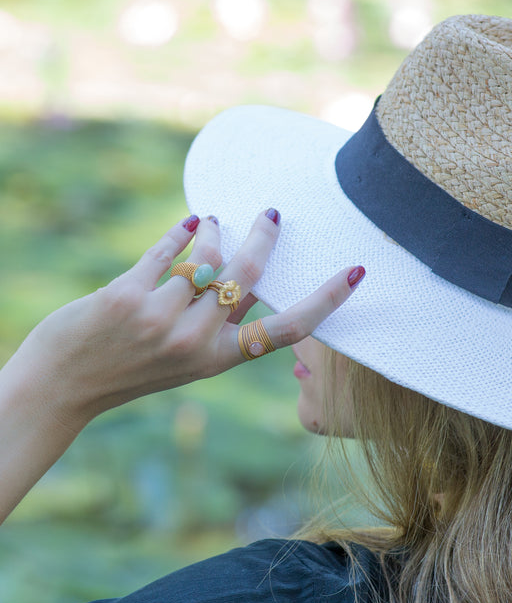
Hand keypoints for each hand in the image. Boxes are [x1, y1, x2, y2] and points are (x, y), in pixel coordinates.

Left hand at [0, 210, 363, 521]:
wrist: (64, 385)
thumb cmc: (131, 369)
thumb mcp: (187, 361)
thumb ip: (219, 324)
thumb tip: (249, 274)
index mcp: (218, 360)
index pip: (286, 329)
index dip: (326, 300)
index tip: (354, 273)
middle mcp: (195, 341)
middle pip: (247, 275)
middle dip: (263, 238)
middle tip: (270, 216)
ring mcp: (160, 319)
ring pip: (205, 256)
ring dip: (211, 231)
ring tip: (211, 222)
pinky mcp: (126, 296)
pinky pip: (164, 251)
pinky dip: (178, 232)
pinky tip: (186, 224)